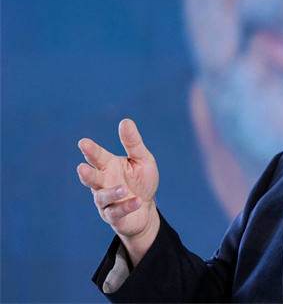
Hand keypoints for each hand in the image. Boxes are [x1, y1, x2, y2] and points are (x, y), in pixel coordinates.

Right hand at [77, 119, 159, 265]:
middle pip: (92, 178)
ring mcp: (106, 201)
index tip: (83, 143)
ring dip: (112, 193)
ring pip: (102, 197)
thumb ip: (133, 143)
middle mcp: (104, 182)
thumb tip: (125, 121)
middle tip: (82, 168)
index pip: (97, 156)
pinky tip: (137, 201)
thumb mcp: (142, 160)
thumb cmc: (142, 181)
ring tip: (124, 189)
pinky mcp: (112, 216)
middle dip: (87, 174)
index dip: (90, 150)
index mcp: (109, 166)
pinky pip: (116, 212)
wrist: (146, 209)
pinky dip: (126, 206)